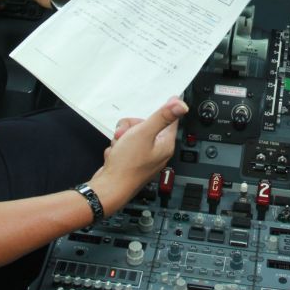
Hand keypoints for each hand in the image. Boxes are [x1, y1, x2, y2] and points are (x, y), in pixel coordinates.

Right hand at [90, 98, 186, 213]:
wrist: (109, 188)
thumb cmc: (127, 166)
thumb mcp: (144, 133)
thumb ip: (162, 117)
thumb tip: (181, 106)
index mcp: (165, 144)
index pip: (170, 120)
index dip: (164, 110)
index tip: (165, 101)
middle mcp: (157, 151)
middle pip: (146, 125)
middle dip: (131, 127)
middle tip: (126, 134)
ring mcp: (144, 157)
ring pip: (132, 134)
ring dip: (122, 137)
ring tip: (119, 146)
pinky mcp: (132, 161)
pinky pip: (124, 146)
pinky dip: (118, 148)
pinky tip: (116, 155)